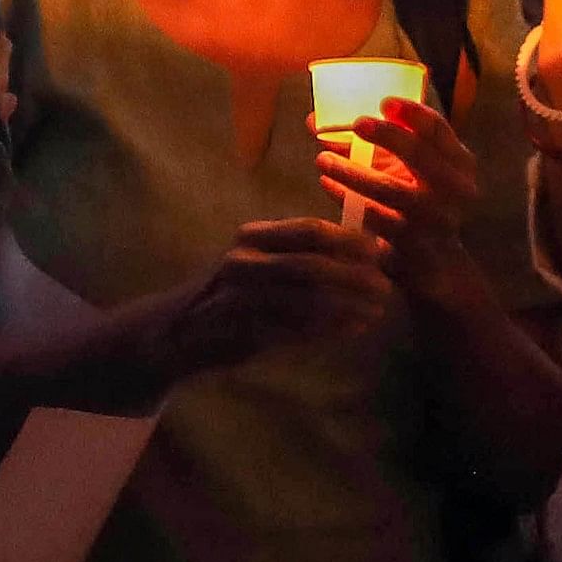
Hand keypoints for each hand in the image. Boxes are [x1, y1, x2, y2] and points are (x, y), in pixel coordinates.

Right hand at [125, 219, 394, 386]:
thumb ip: (301, 256)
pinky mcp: (240, 331)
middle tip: (385, 288)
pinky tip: (351, 331)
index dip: (349, 239)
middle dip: (354, 277)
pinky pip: (293, 330)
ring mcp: (240, 297)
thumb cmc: (231, 295)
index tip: (380, 251)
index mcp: (253, 237)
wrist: (177, 331)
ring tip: (376, 312)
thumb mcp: (260, 264)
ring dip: (347, 307)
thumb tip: (364, 251)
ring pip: (305, 299)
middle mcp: (244, 260)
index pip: (309, 230)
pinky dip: (327, 331)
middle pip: (311, 264)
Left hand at [318, 96, 484, 296]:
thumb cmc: (413, 201)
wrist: (435, 261)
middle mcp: (455, 190)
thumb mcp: (403, 169)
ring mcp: (435, 219)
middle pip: (420, 154)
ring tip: (322, 159)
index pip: (439, 129)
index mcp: (459, 163)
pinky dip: (346, 198)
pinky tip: (327, 185)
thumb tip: (314, 119)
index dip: (412, 112)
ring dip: (352, 171)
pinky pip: (374, 218)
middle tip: (356, 123)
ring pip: (391, 189)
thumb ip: (369, 143)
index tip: (384, 101)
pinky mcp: (412, 244)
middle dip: (387, 135)